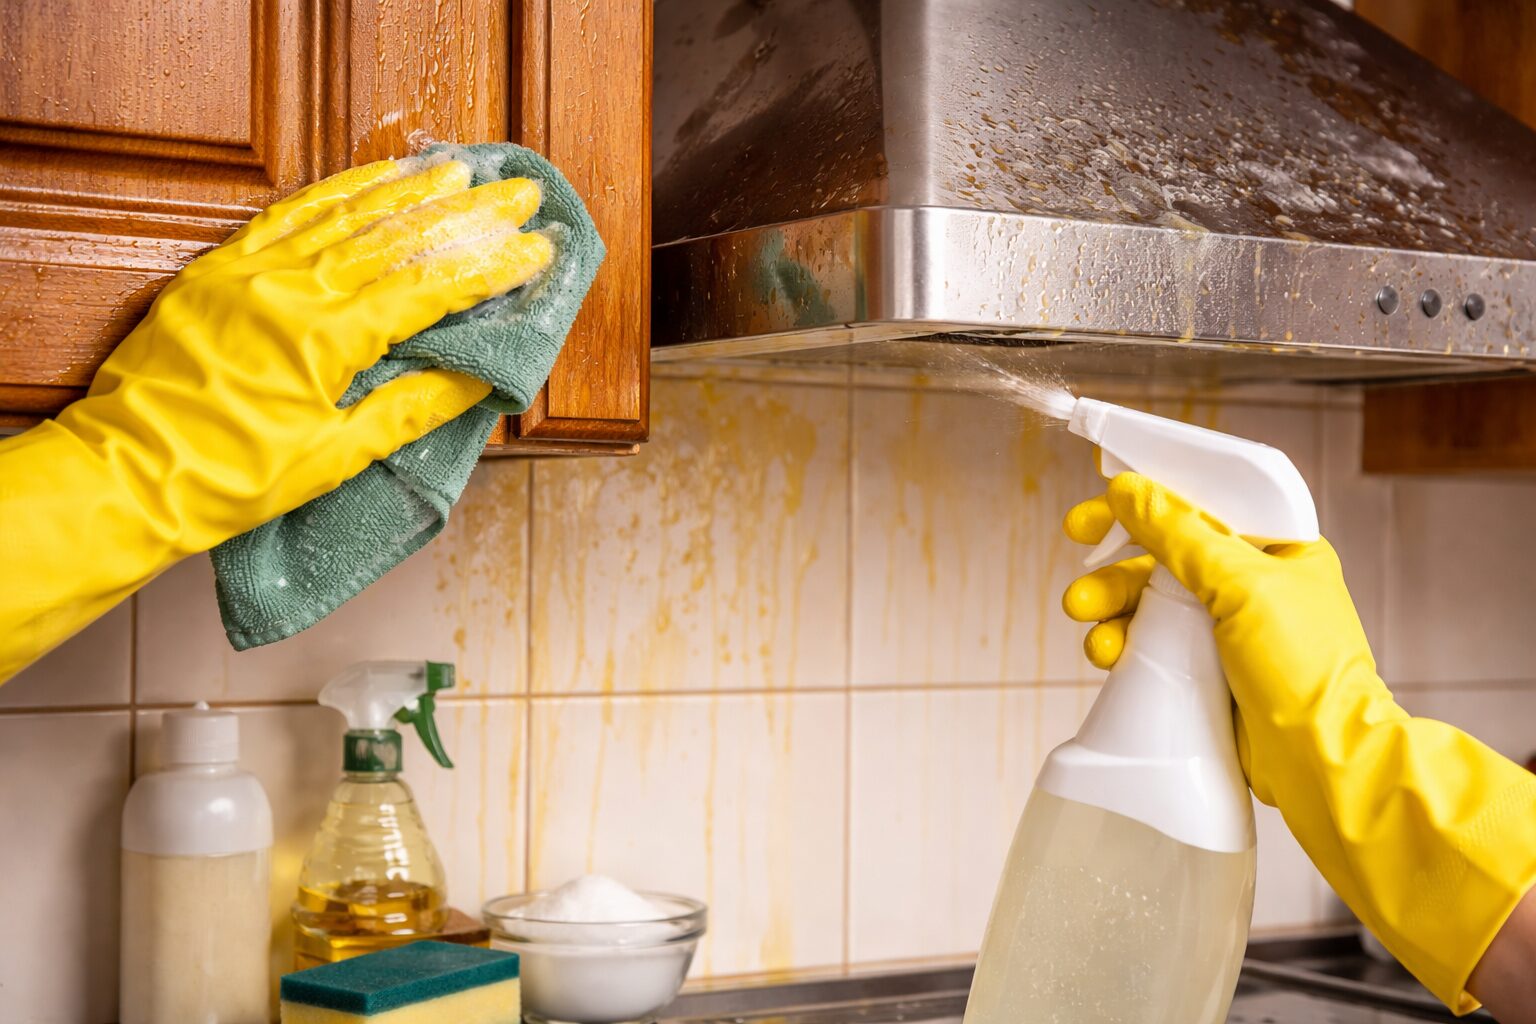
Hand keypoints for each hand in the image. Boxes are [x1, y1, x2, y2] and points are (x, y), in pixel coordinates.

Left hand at [72, 155, 553, 546]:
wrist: (129, 474)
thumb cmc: (229, 479)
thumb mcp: (333, 459)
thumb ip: (408, 410)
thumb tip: (475, 381)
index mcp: (326, 339)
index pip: (428, 289)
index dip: (488, 268)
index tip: (536, 249)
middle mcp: (291, 290)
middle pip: (396, 238)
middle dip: (464, 214)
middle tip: (516, 194)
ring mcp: (250, 273)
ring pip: (344, 215)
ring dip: (407, 191)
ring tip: (457, 172)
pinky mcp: (218, 271)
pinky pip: (286, 216)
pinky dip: (334, 194)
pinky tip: (370, 179)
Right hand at [1061, 471, 1535, 1014]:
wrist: (1324, 763)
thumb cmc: (1306, 671)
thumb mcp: (1241, 586)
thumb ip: (1181, 534)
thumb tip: (1131, 491)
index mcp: (1278, 548)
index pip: (1204, 502)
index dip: (1149, 498)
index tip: (1099, 501)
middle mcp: (1253, 584)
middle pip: (1166, 553)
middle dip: (1117, 560)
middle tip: (1078, 556)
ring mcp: (1228, 630)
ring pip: (1151, 601)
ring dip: (1112, 604)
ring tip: (1086, 620)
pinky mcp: (1208, 672)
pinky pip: (1151, 644)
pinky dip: (1123, 644)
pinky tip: (1107, 654)